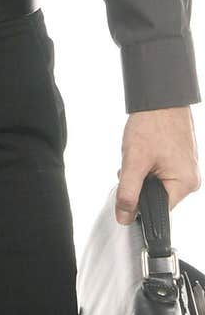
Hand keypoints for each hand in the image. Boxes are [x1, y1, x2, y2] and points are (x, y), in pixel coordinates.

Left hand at [115, 105, 199, 223]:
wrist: (160, 97)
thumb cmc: (152, 124)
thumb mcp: (134, 162)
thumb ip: (127, 193)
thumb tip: (124, 217)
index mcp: (185, 185)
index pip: (158, 210)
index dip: (138, 202)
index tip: (127, 188)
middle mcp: (190, 179)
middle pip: (156, 196)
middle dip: (139, 183)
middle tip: (133, 163)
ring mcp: (187, 168)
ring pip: (157, 182)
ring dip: (142, 172)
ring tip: (140, 152)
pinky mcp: (181, 158)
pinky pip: (162, 170)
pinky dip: (149, 163)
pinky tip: (146, 148)